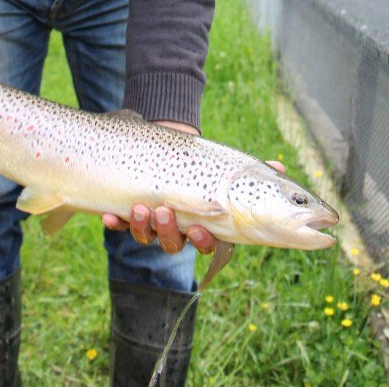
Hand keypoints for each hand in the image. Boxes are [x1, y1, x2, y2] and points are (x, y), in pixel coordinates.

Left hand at [102, 120, 285, 254]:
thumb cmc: (204, 162)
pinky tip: (109, 216)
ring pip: (149, 236)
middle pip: (175, 243)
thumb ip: (252, 171)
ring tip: (143, 207)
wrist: (170, 146)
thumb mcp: (227, 165)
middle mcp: (179, 228)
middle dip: (169, 231)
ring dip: (144, 226)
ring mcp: (154, 222)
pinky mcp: (131, 212)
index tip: (200, 228)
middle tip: (165, 210)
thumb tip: (279, 168)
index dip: (203, 241)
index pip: (207, 243)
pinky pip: (122, 225)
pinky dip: (116, 222)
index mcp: (204, 223)